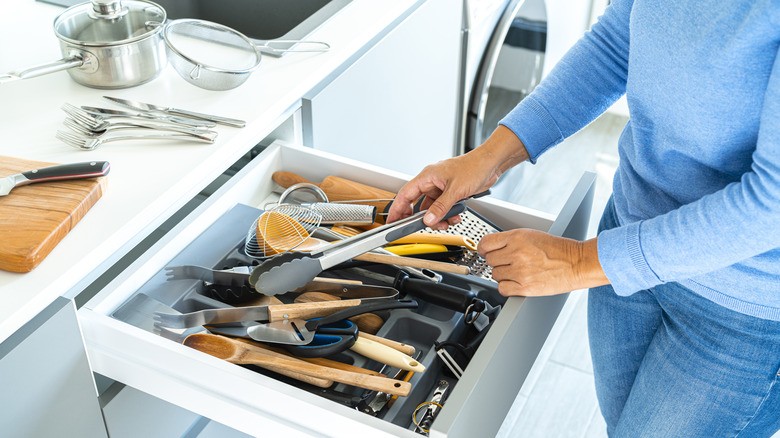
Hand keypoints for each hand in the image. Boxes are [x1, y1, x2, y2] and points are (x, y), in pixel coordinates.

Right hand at [387, 125, 529, 227]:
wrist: (491, 164)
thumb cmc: (474, 167)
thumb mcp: (456, 190)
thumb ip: (440, 207)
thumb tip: (428, 219)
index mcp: (427, 176)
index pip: (405, 194)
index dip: (397, 209)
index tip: (392, 221)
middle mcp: (431, 182)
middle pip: (417, 204)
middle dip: (420, 217)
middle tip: (421, 227)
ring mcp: (441, 188)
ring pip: (431, 208)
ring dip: (438, 218)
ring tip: (447, 222)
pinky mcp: (450, 192)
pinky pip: (442, 207)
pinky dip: (447, 215)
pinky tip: (455, 216)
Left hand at [479, 229, 608, 295]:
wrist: (577, 263)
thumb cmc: (558, 250)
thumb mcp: (531, 235)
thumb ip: (510, 240)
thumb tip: (491, 247)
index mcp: (517, 237)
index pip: (485, 243)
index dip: (484, 248)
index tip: (485, 251)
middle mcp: (517, 253)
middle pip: (489, 260)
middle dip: (498, 261)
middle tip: (510, 261)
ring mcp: (520, 271)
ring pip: (495, 275)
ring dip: (503, 274)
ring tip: (518, 271)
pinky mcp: (525, 287)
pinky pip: (502, 289)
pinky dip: (507, 287)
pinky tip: (517, 282)